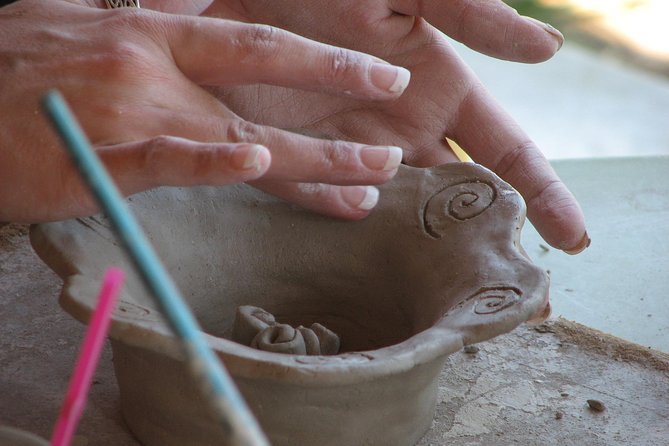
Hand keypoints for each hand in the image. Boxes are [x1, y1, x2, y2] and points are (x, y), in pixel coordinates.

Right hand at [0, 0, 408, 222]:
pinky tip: (257, 164)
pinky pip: (169, 159)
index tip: (376, 70)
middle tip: (399, 113)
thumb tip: (194, 16)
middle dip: (342, 92)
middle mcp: (151, 62)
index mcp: (150, 29)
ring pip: (241, 132)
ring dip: (314, 157)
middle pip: (266, 77)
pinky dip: (214, 161)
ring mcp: (131, 108)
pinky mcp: (101, 156)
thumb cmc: (14, 66)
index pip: (256, 40)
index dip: (322, 57)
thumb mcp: (85, 23)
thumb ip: (147, 26)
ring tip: (374, 174)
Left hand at [203, 0, 587, 252]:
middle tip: (515, 291)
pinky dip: (339, 206)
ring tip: (447, 278)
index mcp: (442, 94)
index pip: (508, 154)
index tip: (574, 239)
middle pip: (458, 200)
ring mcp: (349, 149)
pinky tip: (361, 220)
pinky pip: (320, 192)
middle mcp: (402, 131)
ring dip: (419, 242)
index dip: (545, 194)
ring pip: (395, 209)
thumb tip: (549, 48)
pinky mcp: (293, 155)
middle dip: (486, 244)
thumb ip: (473, 17)